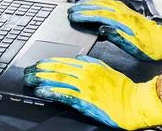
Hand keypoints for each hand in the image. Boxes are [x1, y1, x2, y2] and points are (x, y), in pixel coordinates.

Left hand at [24, 55, 161, 129]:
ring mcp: (84, 87)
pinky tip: (41, 92)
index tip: (37, 64)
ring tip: (29, 80)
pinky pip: (64, 95)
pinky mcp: (85, 100)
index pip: (63, 61)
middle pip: (57, 69)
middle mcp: (84, 74)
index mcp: (89, 65)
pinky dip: (51, 92)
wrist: (135, 102)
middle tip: (27, 72)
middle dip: (39, 71)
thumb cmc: (122, 88)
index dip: (47, 63)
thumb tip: (77, 58)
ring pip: (58, 80)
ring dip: (41, 80)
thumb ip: (90, 62)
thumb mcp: (105, 69)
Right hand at [67, 0, 161, 60]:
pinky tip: (95, 1)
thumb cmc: (150, 47)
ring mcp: (125, 10)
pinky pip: (110, 1)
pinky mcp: (127, 11)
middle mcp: (123, 13)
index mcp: (122, 21)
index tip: (73, 16)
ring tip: (78, 4)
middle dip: (83, 7)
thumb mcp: (131, 46)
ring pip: (103, 2)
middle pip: (99, 6)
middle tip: (71, 10)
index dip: (84, 15)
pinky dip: (99, 0)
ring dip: (89, 2)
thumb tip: (101, 29)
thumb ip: (115, 36)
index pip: (98, 15)